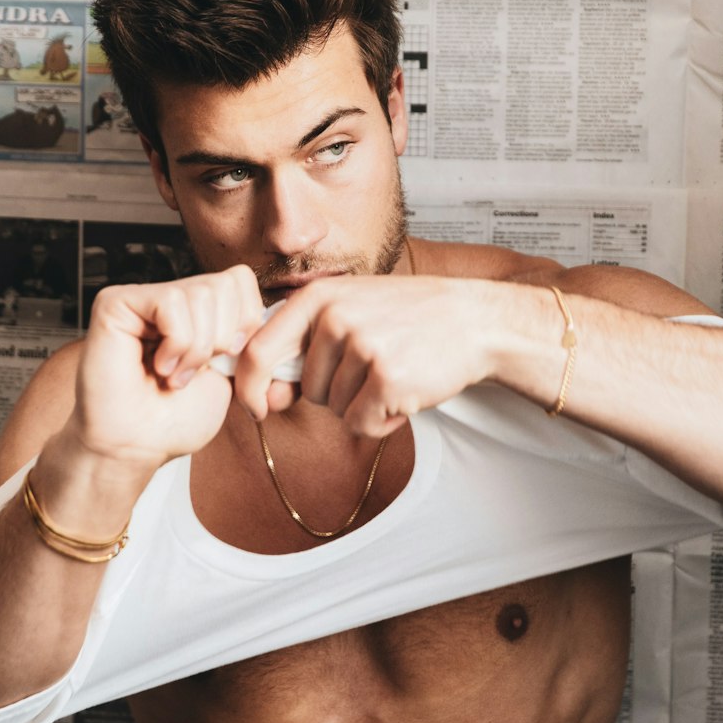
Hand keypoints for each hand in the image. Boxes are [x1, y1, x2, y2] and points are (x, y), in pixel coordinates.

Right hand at [70, 266, 263, 468]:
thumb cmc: (176, 421)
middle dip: (221, 339)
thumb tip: (270, 307)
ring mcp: (142, 298)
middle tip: (192, 373)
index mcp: (196, 312)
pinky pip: (171, 302)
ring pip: (201, 293)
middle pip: (224, 284)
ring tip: (173, 375)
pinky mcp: (116, 302)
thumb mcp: (231, 374)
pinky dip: (176, 344)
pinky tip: (158, 366)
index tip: (224, 361)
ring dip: (196, 349)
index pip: (240, 280)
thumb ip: (245, 333)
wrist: (136, 448)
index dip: (245, 322)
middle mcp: (170, 298)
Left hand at [234, 275, 489, 435]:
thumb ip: (302, 351)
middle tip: (373, 369)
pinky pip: (360, 424)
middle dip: (335, 393)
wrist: (474, 321)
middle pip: (305, 389)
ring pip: (335, 409)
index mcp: (316, 297)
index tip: (258, 407)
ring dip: (363, 406)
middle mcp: (335, 318)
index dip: (249, 387)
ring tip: (394, 375)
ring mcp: (362, 346)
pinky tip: (404, 396)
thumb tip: (265, 398)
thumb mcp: (349, 314)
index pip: (257, 350)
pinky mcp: (386, 378)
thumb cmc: (407, 321)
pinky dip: (381, 423)